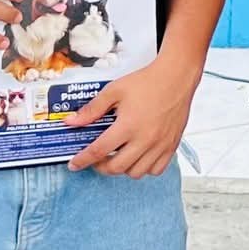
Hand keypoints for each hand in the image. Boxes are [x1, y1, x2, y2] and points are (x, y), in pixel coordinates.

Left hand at [65, 53, 201, 176]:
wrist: (176, 77)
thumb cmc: (148, 82)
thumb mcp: (114, 91)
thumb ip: (92, 109)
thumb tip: (72, 121)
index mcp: (128, 126)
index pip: (98, 151)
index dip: (82, 160)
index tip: (74, 164)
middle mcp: (145, 139)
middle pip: (116, 167)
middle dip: (100, 167)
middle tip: (96, 159)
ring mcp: (160, 145)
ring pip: (136, 172)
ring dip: (122, 168)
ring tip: (117, 157)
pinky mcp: (171, 146)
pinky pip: (156, 169)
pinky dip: (144, 168)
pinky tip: (138, 157)